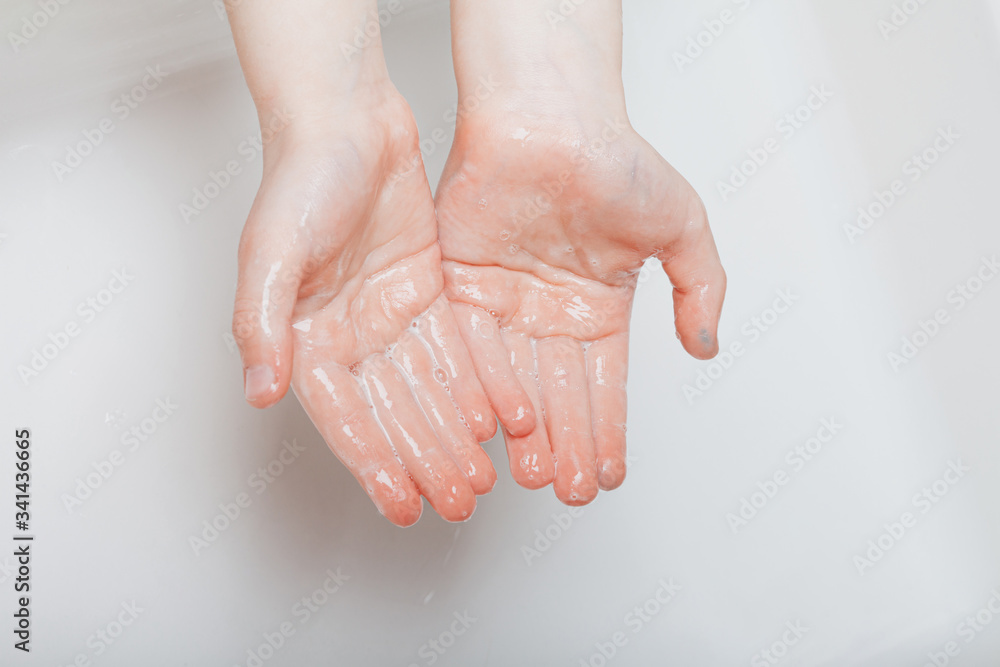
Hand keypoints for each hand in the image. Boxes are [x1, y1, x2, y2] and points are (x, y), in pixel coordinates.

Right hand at [232, 89, 501, 525]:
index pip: (344, 417)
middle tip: (457, 501)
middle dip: (425, 460)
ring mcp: (391, 317)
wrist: (349, 122)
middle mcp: (350, 335)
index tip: (401, 505)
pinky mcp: (428, 294)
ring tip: (481, 478)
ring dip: (452, 436)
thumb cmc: (299, 179)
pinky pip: (455, 350)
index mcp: (305, 337)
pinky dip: (474, 386)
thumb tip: (259, 391)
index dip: (373, 463)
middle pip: (394, 413)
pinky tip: (495, 419)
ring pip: (429, 389)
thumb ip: (262, 323)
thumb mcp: (269, 251)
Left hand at [435, 102, 725, 504]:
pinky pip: (474, 345)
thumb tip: (706, 345)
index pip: (604, 384)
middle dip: (567, 445)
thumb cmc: (615, 157)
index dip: (608, 431)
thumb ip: (698, 287)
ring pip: (515, 379)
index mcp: (597, 306)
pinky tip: (500, 426)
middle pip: (559, 392)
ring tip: (535, 474)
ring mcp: (504, 302)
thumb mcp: (681, 226)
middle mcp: (549, 312)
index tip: (610, 475)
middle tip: (570, 491)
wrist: (551, 112)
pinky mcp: (460, 284)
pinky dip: (487, 386)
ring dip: (527, 431)